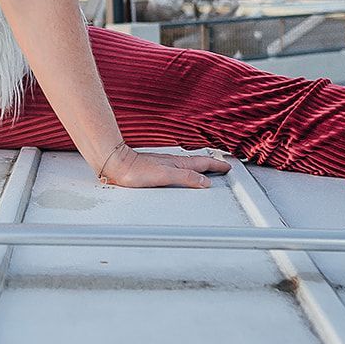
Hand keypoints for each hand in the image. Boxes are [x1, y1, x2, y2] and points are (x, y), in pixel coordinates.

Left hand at [99, 148, 230, 188]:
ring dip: (199, 166)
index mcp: (178, 163)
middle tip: (222, 166)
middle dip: (211, 164)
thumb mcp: (166, 176)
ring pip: (187, 165)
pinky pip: (177, 168)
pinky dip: (186, 170)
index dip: (216, 166)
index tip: (228, 167)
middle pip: (197, 163)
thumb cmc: (136, 170)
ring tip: (207, 169)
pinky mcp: (155, 168)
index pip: (202, 164)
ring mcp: (164, 164)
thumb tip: (205, 181)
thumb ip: (186, 178)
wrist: (116, 165)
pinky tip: (181, 172)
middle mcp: (172, 162)